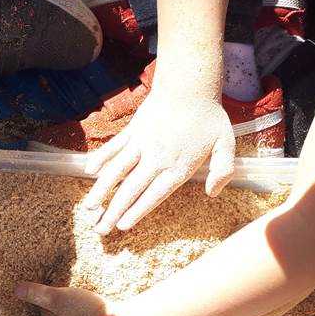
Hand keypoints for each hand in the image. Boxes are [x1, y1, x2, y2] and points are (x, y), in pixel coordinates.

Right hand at [81, 88, 234, 233]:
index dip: (136, 212)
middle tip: (100, 229)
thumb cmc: (209, 117)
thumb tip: (213, 193)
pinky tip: (89, 171)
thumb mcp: (226, 145)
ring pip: (116, 171)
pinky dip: (101, 158)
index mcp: (177, 167)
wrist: (190, 86)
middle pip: (130, 190)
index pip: (153, 196)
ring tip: (88, 207)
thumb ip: (223, 171)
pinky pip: (114, 147)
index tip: (122, 226)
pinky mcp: (133, 131)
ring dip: (101, 191)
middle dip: (113, 212)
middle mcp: (156, 159)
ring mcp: (141, 144)